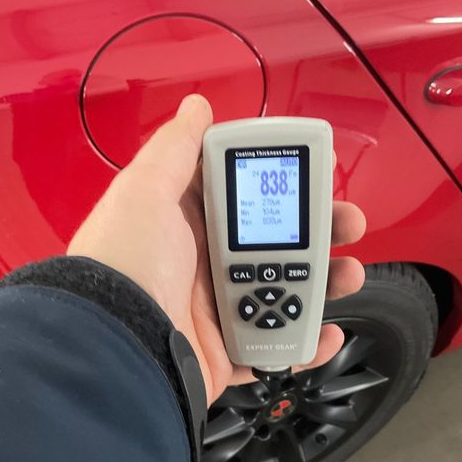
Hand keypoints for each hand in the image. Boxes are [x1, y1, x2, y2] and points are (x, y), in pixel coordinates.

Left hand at [68, 95, 365, 404]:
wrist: (112, 343)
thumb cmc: (127, 260)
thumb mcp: (146, 190)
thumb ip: (177, 149)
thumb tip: (197, 106)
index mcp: (187, 224)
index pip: (246, 198)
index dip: (284, 186)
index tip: (318, 178)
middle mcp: (202, 265)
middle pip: (275, 245)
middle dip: (318, 233)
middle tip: (348, 225)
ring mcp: (215, 311)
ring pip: (283, 294)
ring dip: (323, 285)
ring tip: (349, 276)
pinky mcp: (223, 354)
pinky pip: (273, 348)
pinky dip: (305, 344)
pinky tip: (327, 333)